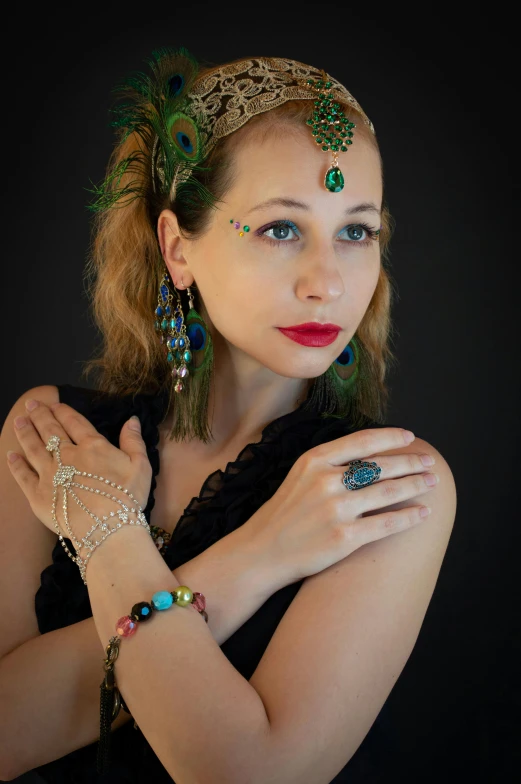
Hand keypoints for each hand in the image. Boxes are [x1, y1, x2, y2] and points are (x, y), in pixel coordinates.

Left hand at [7, 399, 151, 552]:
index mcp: (92, 446)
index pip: (73, 422)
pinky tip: (11, 455)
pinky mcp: (37, 494)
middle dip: (39, 415)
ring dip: (25, 433)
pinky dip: (16, 465)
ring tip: (18, 421)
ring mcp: (49, 474)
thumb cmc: (127, 497)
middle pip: (50, 431)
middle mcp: (67, 456)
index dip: (62, 411)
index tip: (54, 403)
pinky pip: (23, 476)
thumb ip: (134, 441)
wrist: (107, 528)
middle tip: (30, 404)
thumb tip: (131, 419)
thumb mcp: (140, 466)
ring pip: (33, 448)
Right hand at [242, 427, 436, 585]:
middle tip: (429, 461)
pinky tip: (423, 513)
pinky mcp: (344, 538)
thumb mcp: (300, 475)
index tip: (410, 437)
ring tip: (432, 483)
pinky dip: (409, 517)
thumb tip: (371, 454)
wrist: (262, 552)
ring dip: (416, 485)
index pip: (362, 441)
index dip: (391, 437)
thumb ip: (330, 463)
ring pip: (388, 491)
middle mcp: (327, 481)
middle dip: (411, 462)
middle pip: (381, 465)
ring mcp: (336, 509)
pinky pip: (386, 523)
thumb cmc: (285, 513)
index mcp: (315, 460)